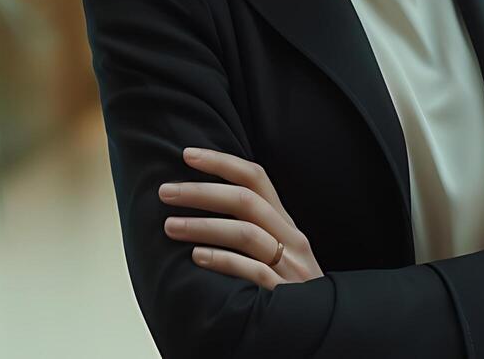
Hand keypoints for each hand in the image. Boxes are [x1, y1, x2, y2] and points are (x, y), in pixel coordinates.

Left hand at [159, 147, 323, 289]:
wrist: (317, 329)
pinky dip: (223, 260)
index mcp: (285, 224)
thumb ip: (251, 228)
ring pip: (247, 233)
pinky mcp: (284, 294)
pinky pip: (252, 271)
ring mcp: (290, 266)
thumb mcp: (277, 251)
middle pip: (246, 201)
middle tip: (165, 192)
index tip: (188, 154)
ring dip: (204, 225)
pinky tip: (196, 257)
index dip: (222, 162)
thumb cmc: (287, 287)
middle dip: (202, 192)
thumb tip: (201, 202)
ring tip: (171, 226)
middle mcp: (291, 239)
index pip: (256, 179)